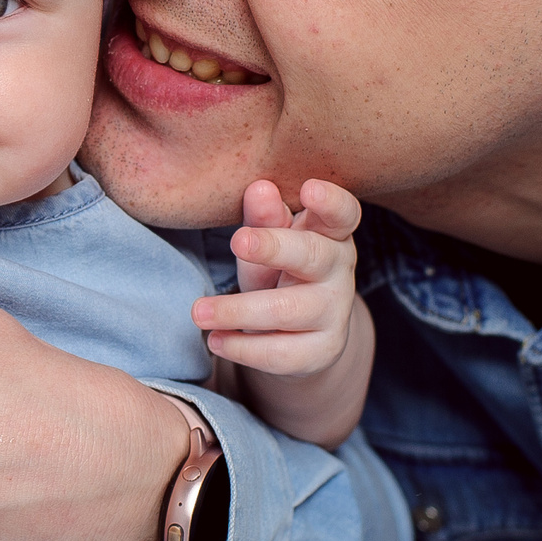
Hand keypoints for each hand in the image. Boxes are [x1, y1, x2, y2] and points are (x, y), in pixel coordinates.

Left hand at [195, 179, 375, 447]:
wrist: (301, 333)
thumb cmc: (280, 269)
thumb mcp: (268, 241)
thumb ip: (263, 219)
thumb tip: (259, 188)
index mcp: (330, 232)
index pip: (342, 213)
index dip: (330, 201)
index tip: (309, 188)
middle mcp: (339, 270)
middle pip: (312, 256)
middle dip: (274, 247)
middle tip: (237, 241)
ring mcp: (334, 313)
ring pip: (288, 310)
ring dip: (239, 310)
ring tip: (199, 312)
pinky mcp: (322, 351)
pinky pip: (281, 352)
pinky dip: (244, 348)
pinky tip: (215, 341)